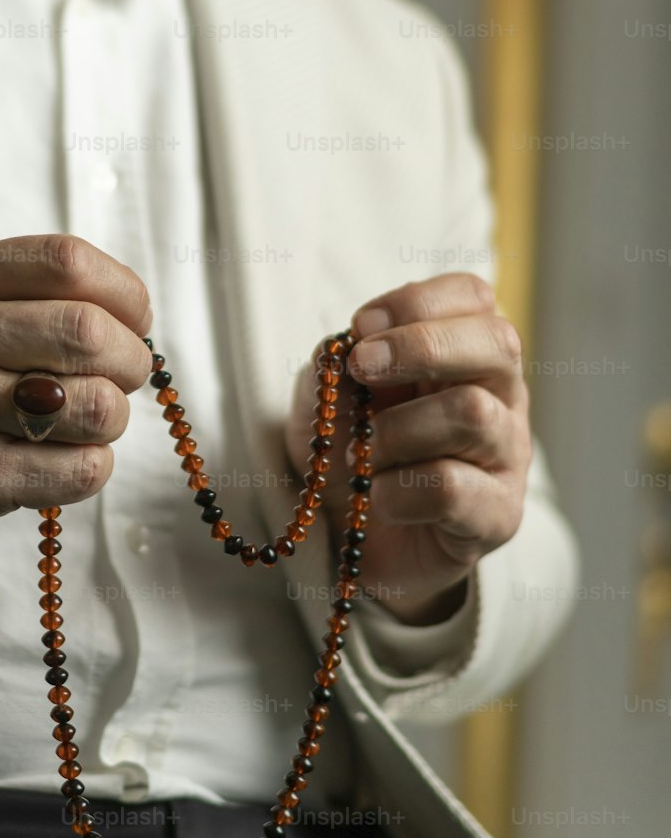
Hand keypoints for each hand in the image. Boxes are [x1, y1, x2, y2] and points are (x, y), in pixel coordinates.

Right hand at [0, 235, 151, 560]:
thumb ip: (20, 287)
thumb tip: (128, 311)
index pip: (68, 261)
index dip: (125, 292)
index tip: (134, 318)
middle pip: (89, 332)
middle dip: (131, 358)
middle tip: (124, 374)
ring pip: (93, 405)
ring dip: (113, 416)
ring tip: (90, 419)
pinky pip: (75, 471)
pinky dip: (93, 466)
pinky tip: (69, 459)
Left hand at [284, 274, 532, 624]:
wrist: (354, 540)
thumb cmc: (351, 451)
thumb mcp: (330, 397)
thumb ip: (341, 366)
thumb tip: (355, 349)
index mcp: (465, 353)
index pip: (472, 297)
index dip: (416, 301)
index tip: (360, 327)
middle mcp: (500, 397)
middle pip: (496, 343)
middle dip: (419, 346)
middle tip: (361, 367)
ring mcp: (506, 456)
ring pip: (472, 413)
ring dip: (396, 430)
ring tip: (361, 456)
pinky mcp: (497, 516)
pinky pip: (453, 488)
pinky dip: (397, 490)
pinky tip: (378, 499)